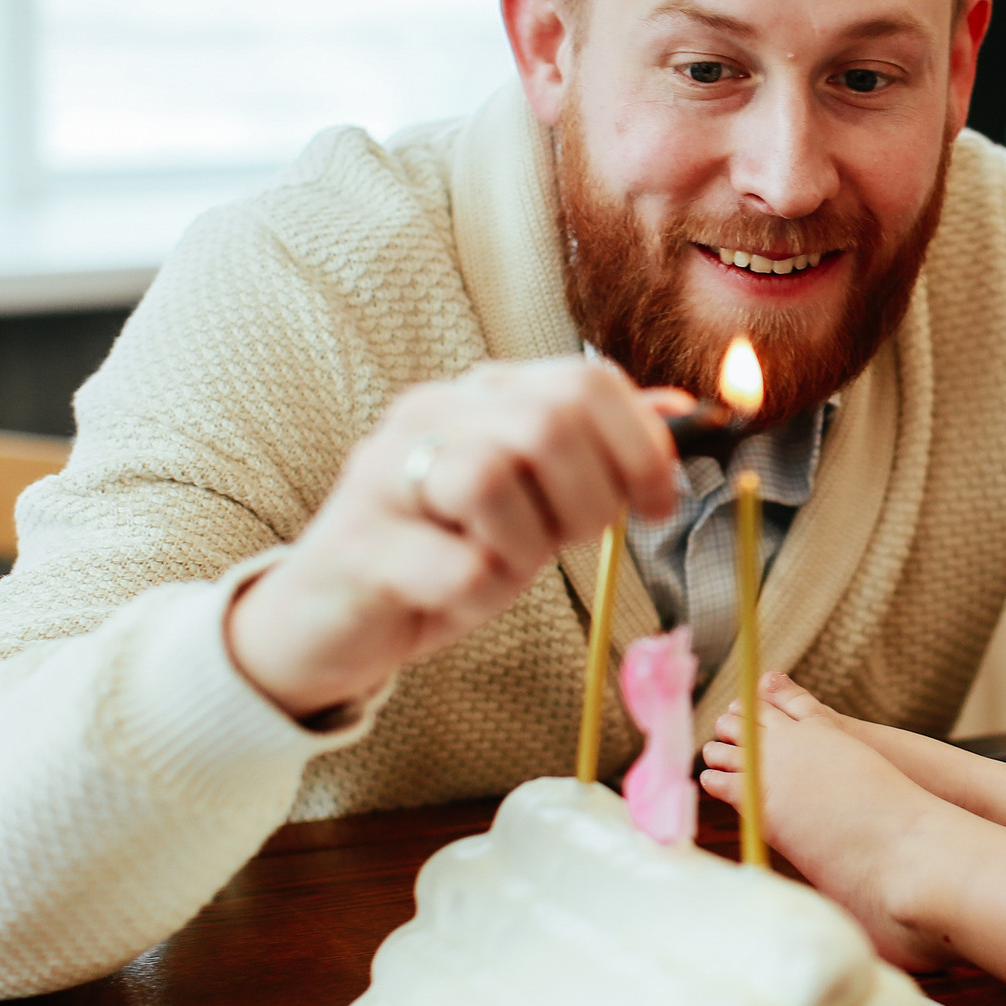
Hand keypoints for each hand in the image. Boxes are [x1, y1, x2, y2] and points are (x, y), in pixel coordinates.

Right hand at [225, 358, 687, 718]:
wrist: (322, 624)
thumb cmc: (440, 557)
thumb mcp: (532, 500)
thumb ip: (596, 452)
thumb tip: (683, 410)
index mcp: (481, 396)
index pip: (587, 381)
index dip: (643, 445)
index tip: (659, 503)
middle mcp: (430, 417)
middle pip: (548, 423)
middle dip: (590, 498)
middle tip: (571, 543)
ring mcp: (384, 477)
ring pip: (491, 478)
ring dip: (526, 546)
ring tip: (501, 569)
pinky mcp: (359, 548)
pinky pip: (455, 566)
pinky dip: (478, 593)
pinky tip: (455, 597)